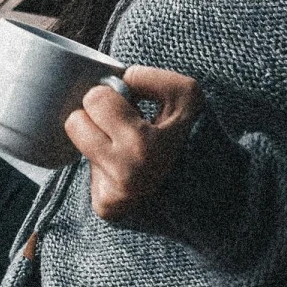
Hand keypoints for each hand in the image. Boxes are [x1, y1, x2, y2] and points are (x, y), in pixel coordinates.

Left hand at [65, 65, 202, 220]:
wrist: (212, 196)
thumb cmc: (196, 138)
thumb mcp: (187, 97)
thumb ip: (150, 77)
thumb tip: (118, 80)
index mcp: (142, 145)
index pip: (94, 100)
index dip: (110, 96)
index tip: (129, 104)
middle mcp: (123, 175)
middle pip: (74, 124)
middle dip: (94, 118)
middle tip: (121, 124)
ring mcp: (113, 196)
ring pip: (80, 148)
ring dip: (99, 143)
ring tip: (130, 149)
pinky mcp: (106, 209)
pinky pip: (89, 172)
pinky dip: (105, 167)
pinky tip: (129, 171)